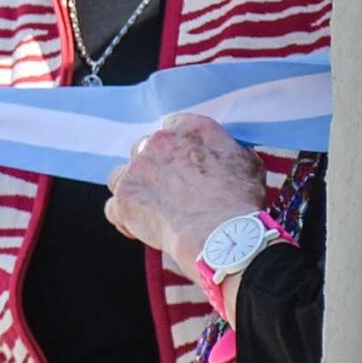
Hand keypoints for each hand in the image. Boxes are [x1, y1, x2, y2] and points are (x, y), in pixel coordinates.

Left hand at [104, 113, 266, 271]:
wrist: (223, 234)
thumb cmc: (240, 201)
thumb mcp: (248, 164)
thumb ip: (229, 151)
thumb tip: (226, 154)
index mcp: (189, 128)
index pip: (173, 128)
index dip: (177, 149)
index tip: (183, 165)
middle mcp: (158, 142)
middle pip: (144, 149)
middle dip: (153, 168)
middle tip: (170, 191)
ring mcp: (136, 169)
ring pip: (121, 174)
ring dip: (133, 188)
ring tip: (151, 208)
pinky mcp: (125, 198)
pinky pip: (113, 208)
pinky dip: (125, 218)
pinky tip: (140, 228)